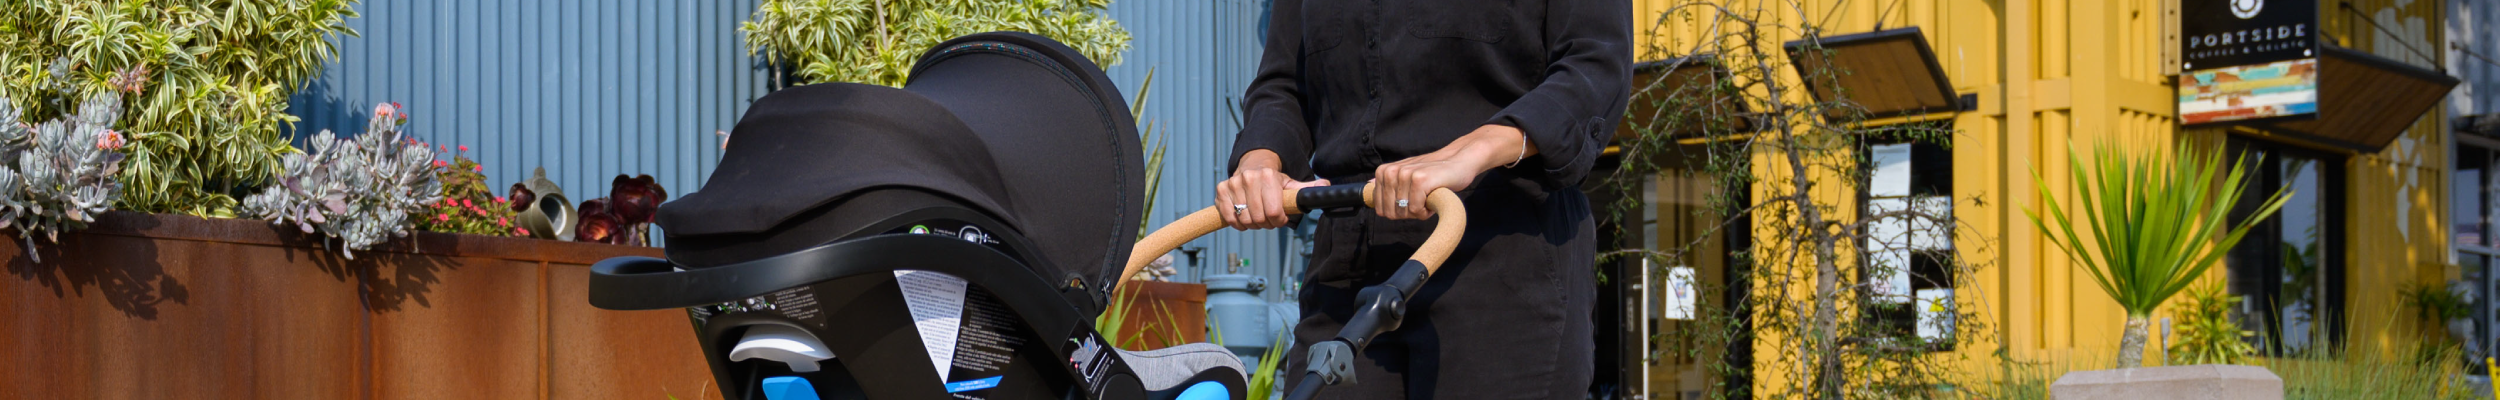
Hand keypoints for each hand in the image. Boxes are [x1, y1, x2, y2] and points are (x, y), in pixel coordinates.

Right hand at [1219, 150, 1331, 229]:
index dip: (1278, 221)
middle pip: (1259, 219)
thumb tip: (1326, 186)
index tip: (1280, 218)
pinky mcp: (1221, 191)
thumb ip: (1307, 188)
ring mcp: (1233, 184)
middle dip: (1266, 224)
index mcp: (1268, 176)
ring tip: (1257, 216)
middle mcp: (1249, 178)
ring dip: (1253, 225)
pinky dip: (1237, 223)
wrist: (1253, 165)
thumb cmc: (1274, 180)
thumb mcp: (1291, 183)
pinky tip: (1244, 217)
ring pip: (1244, 220)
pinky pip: (1229, 218)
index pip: (1273, 212)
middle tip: (1269, 219)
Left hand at [1372, 125, 1534, 219]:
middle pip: (1391, 212)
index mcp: (1384, 172)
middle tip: (1422, 200)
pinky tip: (1434, 197)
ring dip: (1419, 211)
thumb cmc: (1433, 173)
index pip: (1381, 209)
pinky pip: (1416, 209)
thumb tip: (1368, 185)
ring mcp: (1405, 174)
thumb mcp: (1406, 174)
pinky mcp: (1419, 180)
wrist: (1459, 163)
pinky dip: (1427, 210)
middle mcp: (1391, 172)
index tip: (1412, 201)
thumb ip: (1388, 181)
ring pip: (1404, 212)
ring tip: (1428, 196)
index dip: (1399, 211)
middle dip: (1408, 213)